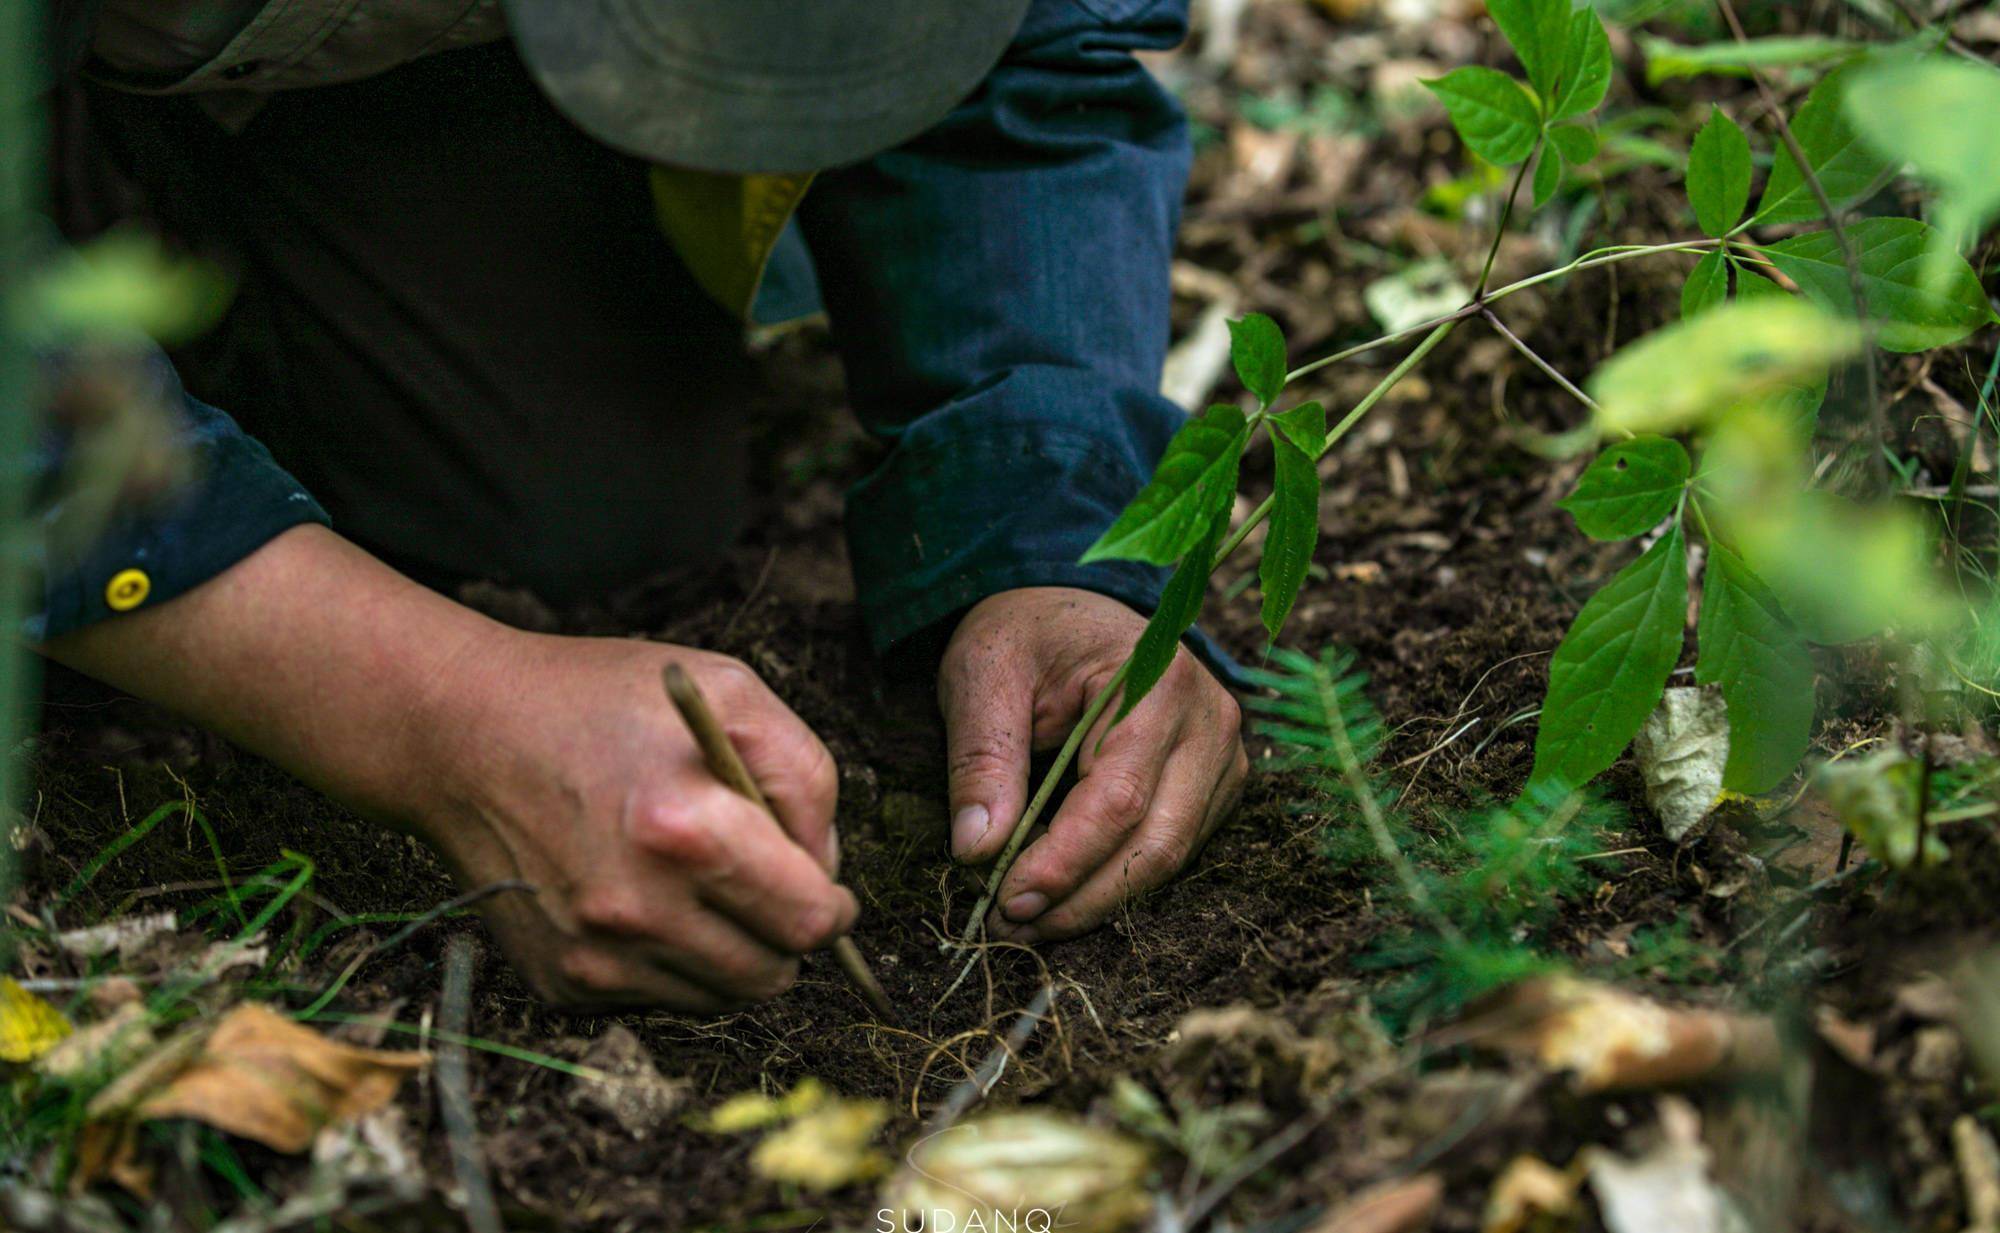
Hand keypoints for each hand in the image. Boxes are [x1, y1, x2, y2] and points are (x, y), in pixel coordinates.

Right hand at [415, 634, 857, 1010]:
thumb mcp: (728, 693)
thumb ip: (805, 779)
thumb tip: (825, 869)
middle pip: (771, 974)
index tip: (825, 889)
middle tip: (767, 886)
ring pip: (719, 996)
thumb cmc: (600, 702)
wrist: (461, 733)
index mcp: (688, 832)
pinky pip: (658, 997)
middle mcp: (638, 910)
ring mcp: (594, 956)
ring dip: (732, 951)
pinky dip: (672, 960)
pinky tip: (643, 896)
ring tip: (699, 883)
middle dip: (787, 934)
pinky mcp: (561, 981)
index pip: (808, 920)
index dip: (832, 906)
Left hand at [938, 587, 1246, 942]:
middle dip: (1084, 898)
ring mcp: (1223, 752)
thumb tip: (976, 851)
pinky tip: (1068, 889)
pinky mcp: (1217, 779)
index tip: (1007, 900)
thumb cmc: (1026, 634)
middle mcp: (1210, 719)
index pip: (1117, 799)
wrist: (1067, 606)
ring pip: (1173, 855)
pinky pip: (1177, 846)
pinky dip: (1122, 877)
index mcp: (1156, 681)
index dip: (1065, 862)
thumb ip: (981, 760)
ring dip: (1102, 898)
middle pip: (1158, 842)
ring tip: (1031, 916)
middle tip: (1012, 925)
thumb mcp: (983, 677)